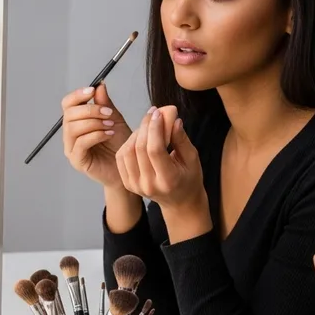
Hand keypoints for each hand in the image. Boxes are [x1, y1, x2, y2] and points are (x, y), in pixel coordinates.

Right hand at [61, 83, 131, 188]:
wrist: (128, 167)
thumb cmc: (120, 145)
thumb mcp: (114, 119)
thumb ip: (105, 104)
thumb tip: (100, 85)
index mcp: (76, 122)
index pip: (68, 104)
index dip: (77, 95)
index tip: (92, 91)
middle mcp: (70, 135)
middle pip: (69, 115)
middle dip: (90, 110)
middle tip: (108, 113)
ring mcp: (71, 148)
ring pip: (73, 128)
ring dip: (94, 123)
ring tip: (110, 126)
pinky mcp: (77, 161)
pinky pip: (80, 143)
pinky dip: (95, 135)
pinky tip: (108, 134)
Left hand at [116, 108, 209, 239]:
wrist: (179, 201)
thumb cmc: (189, 178)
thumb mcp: (192, 158)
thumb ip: (181, 139)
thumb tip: (173, 119)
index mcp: (167, 180)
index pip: (155, 150)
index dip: (155, 128)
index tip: (158, 113)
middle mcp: (149, 185)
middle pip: (140, 149)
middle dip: (145, 126)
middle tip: (152, 112)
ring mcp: (135, 185)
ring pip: (127, 151)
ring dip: (136, 133)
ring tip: (147, 125)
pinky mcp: (128, 183)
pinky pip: (122, 158)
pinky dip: (128, 143)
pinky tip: (139, 136)